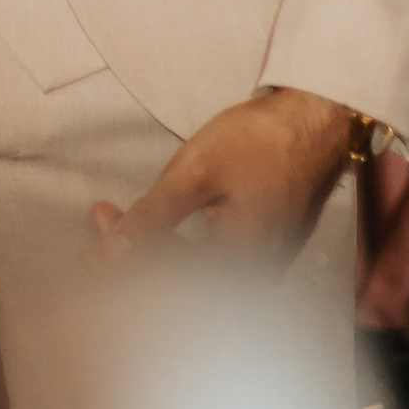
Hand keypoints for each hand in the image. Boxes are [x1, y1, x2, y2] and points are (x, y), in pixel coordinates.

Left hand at [90, 85, 354, 261]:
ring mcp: (263, 266)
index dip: (121, 270)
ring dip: (153, 249)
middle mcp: (253, 279)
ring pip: (196, 275)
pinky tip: (160, 226)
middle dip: (132, 255)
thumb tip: (108, 257)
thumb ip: (151, 219)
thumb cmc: (259, 141)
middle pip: (179, 286)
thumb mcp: (195, 174)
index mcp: (236, 269)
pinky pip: (214, 265)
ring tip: (117, 217)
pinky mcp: (266, 250)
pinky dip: (179, 247)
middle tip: (101, 219)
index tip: (91, 246)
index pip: (164, 288)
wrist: (317, 121)